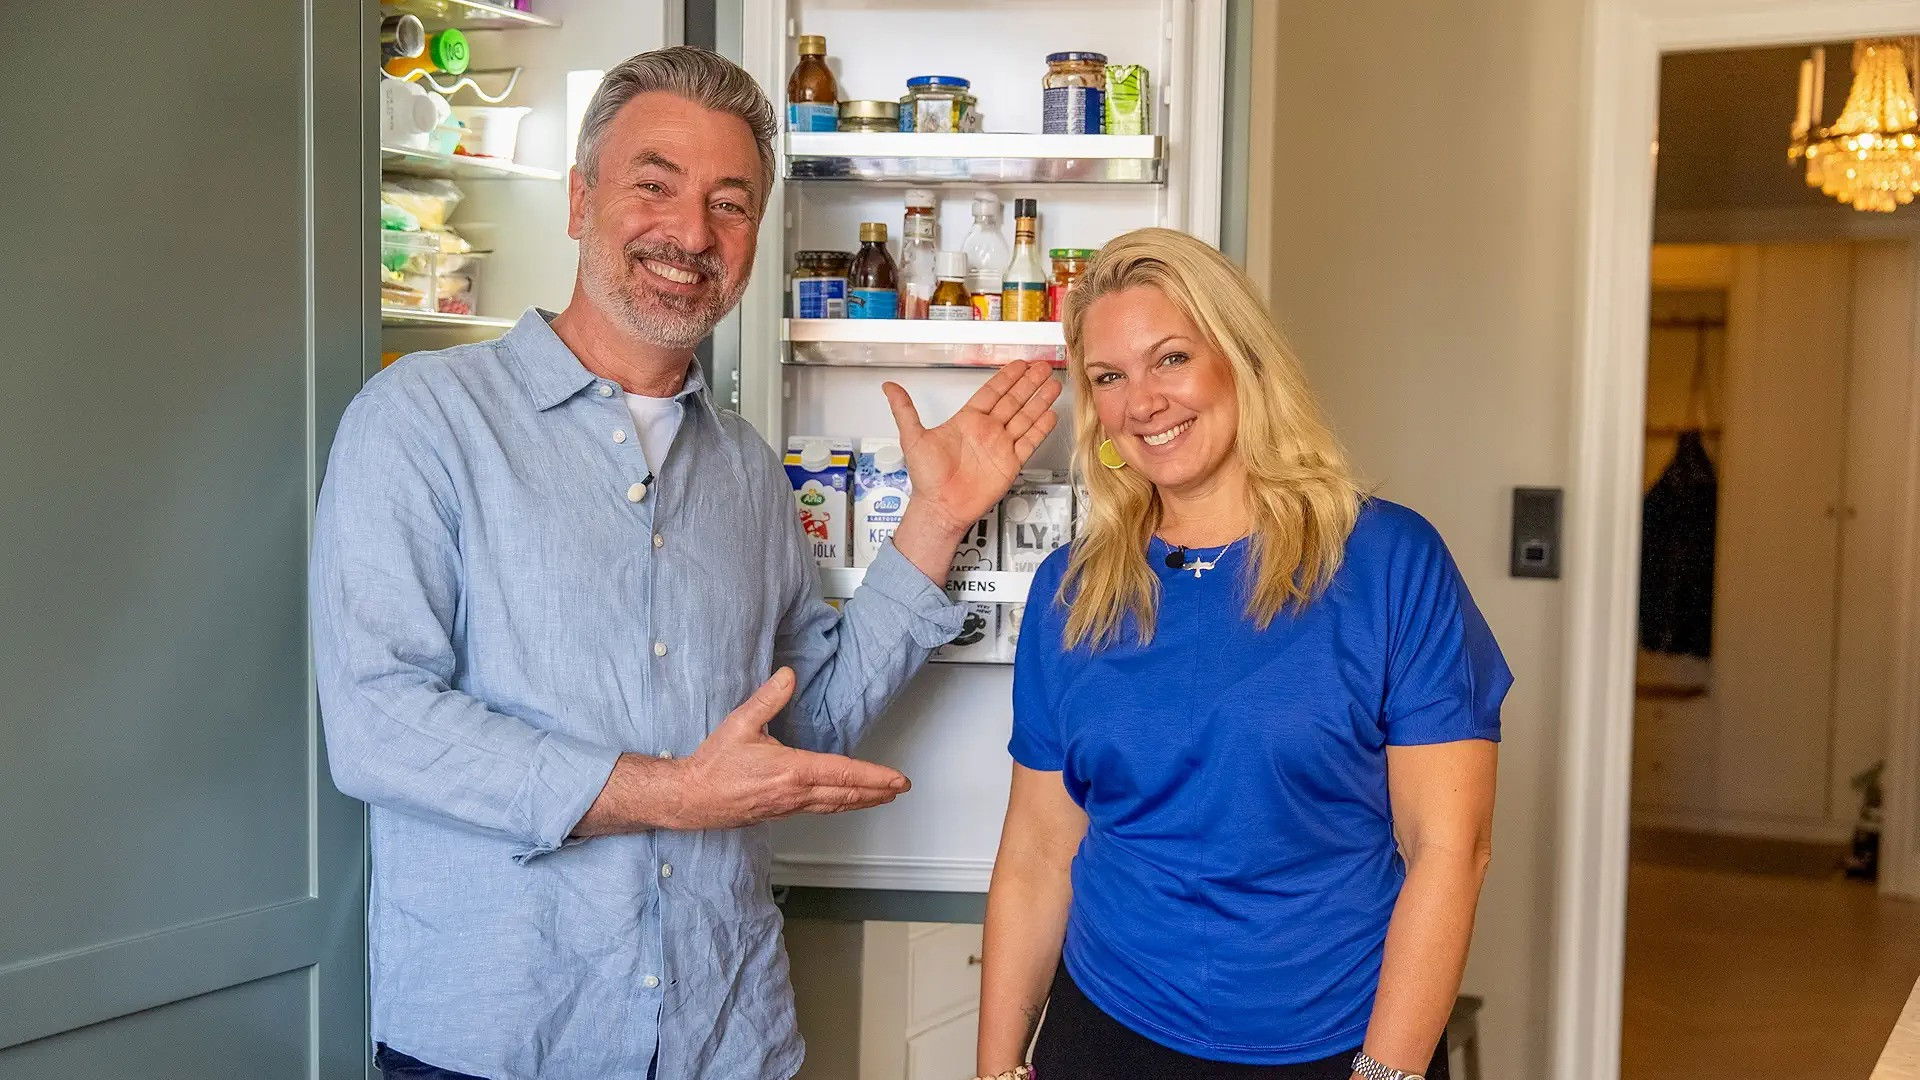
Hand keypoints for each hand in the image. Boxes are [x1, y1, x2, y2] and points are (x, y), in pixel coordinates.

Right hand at [670, 668, 910, 829]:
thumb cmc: (713, 766)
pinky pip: (819, 810)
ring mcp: (789, 806)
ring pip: (835, 805)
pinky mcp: (780, 812)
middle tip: (899, 788)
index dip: (874, 776)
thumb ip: (768, 698)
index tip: (897, 779)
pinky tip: (843, 802)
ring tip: (881, 797)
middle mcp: (795, 793)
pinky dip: (840, 805)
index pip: (843, 773)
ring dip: (862, 801)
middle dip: (877, 791)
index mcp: (792, 770)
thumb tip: (789, 676)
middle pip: (847, 794)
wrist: (691, 798)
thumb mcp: (740, 723)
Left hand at [882, 360, 1061, 536]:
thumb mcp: (913, 438)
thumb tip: (889, 388)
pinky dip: (1040, 428)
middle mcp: (986, 431)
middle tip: (1042, 367)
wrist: (941, 508)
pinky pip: (1029, 442)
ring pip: (1025, 418)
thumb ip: (904, 411)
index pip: (991, 392)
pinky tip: (1050, 414)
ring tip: (1053, 384)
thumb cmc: (927, 478)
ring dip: (1039, 401)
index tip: (1019, 364)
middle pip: (1013, 401)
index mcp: (967, 421)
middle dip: (1029, 383)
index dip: (1006, 378)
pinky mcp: (1010, 464)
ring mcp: (1000, 446)